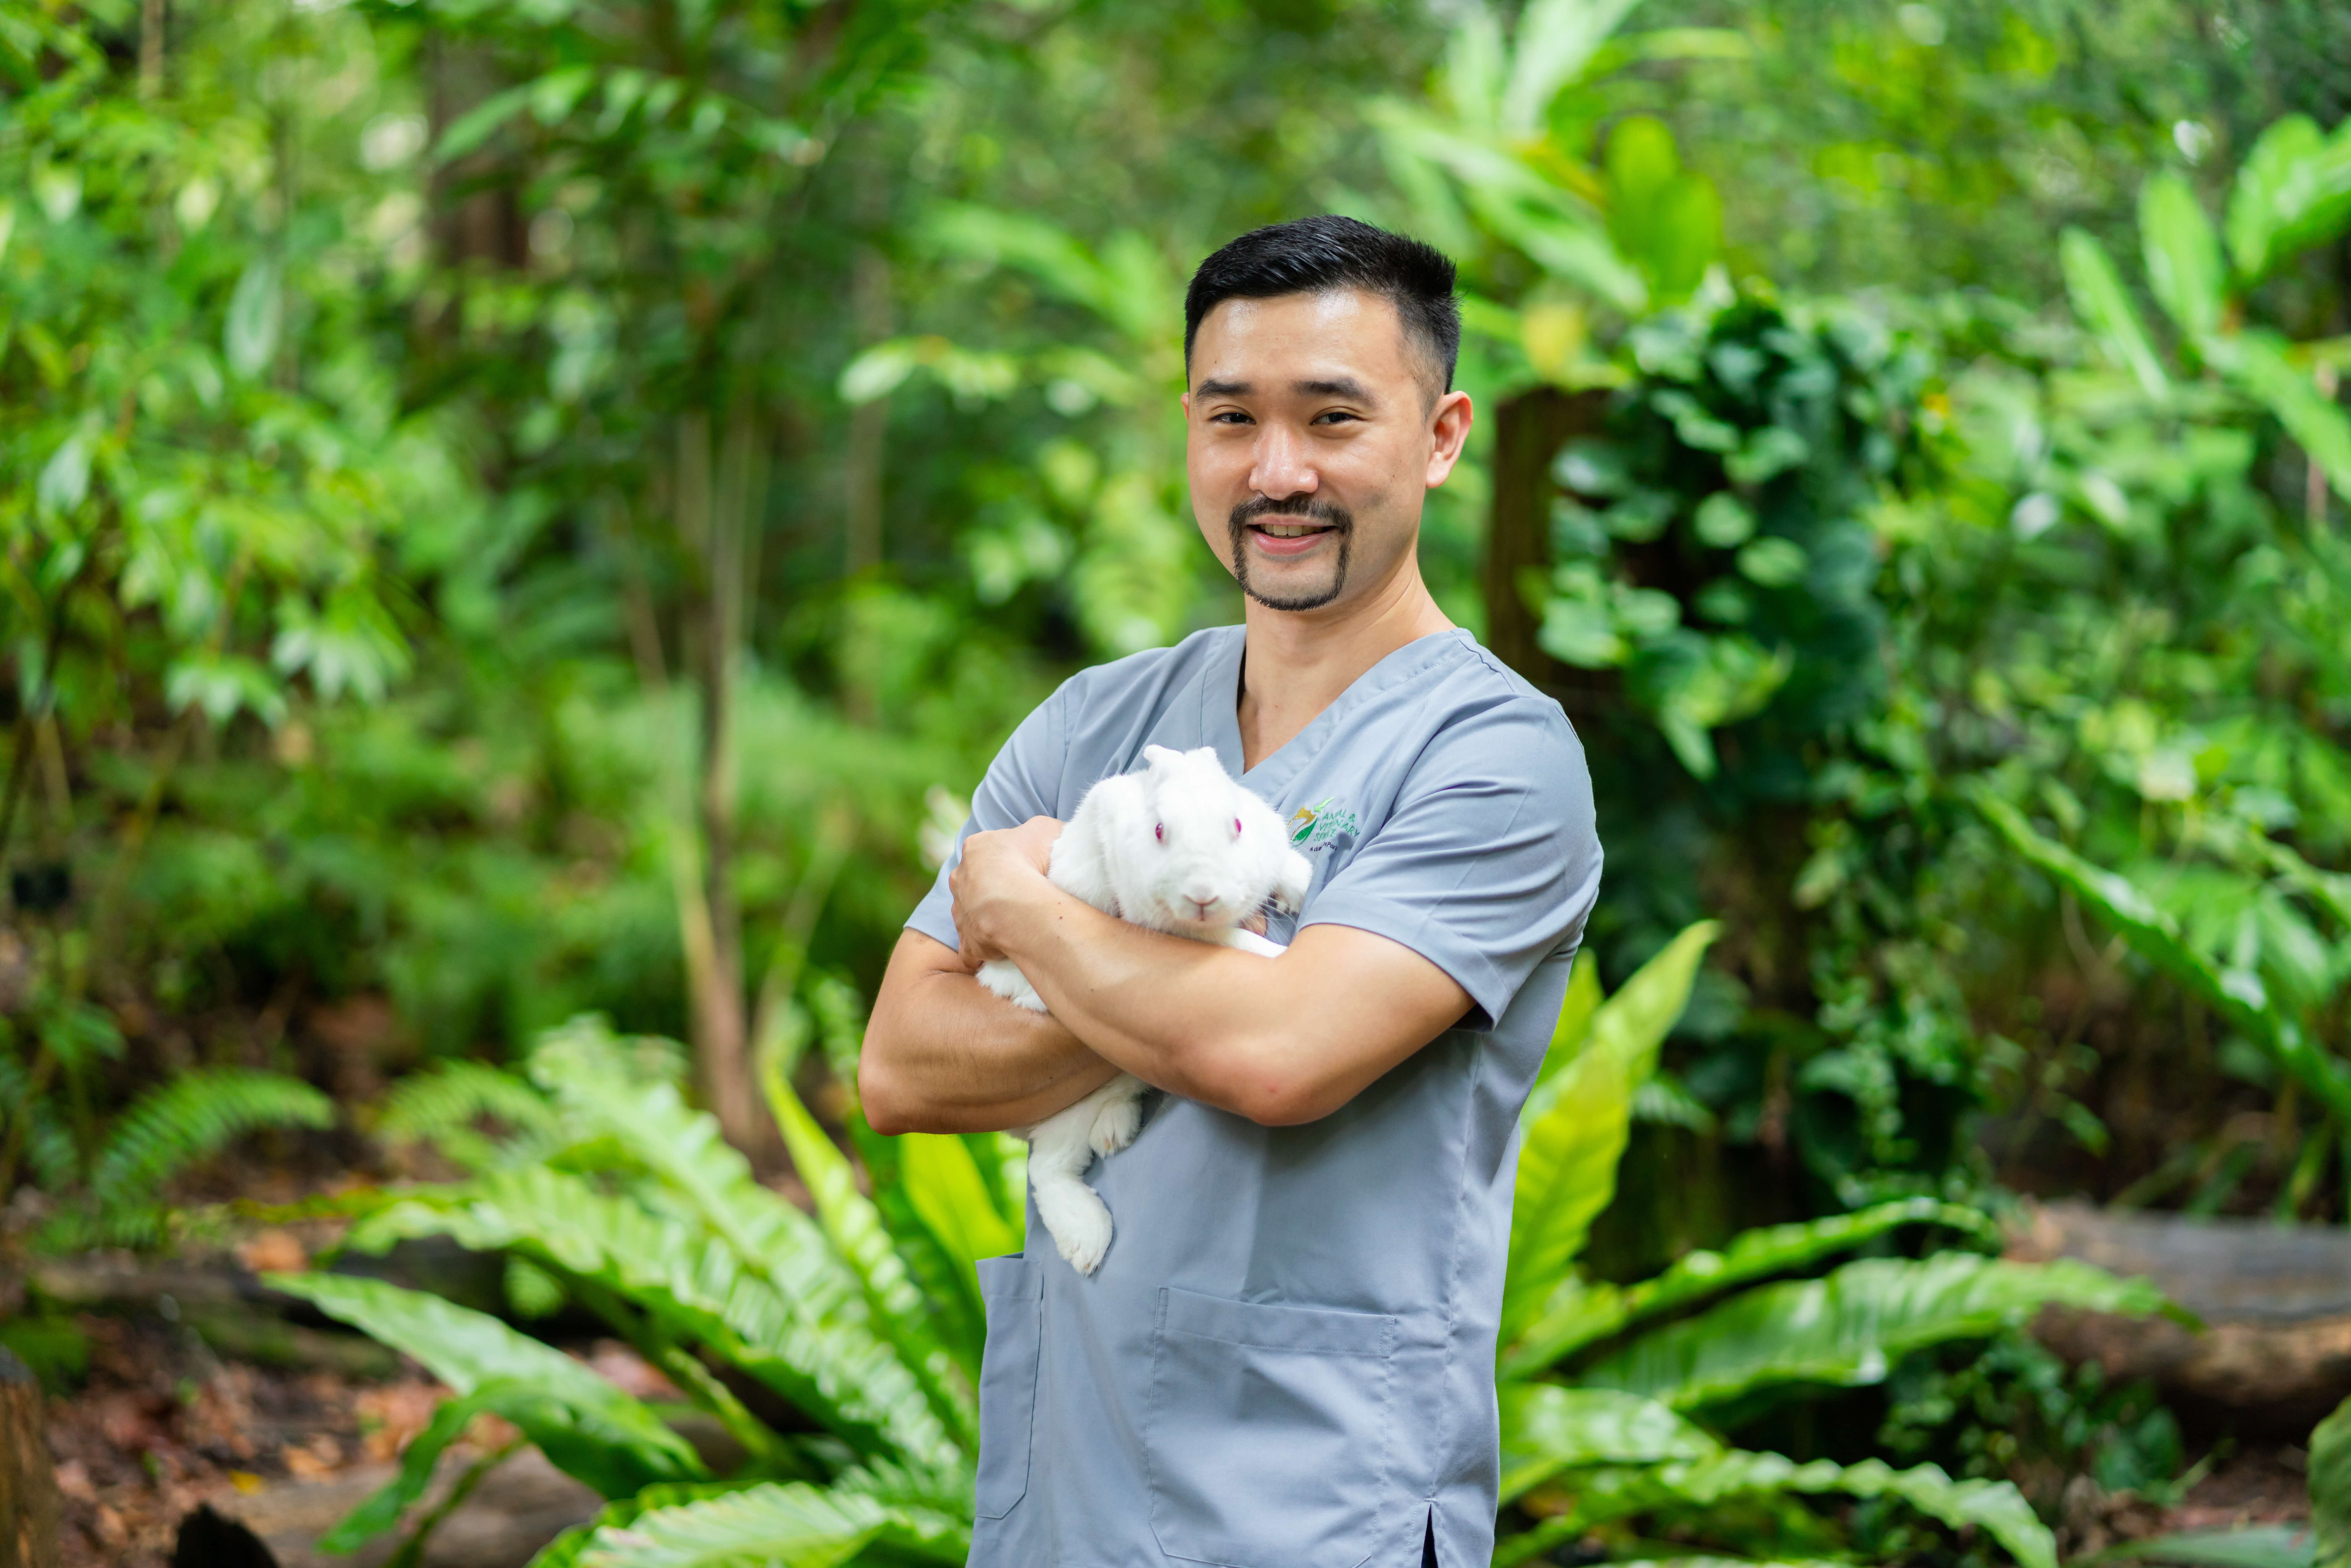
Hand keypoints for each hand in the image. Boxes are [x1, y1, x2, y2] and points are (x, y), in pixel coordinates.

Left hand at [948, 816, 1063, 970]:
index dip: (1009, 861)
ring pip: (972, 913)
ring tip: (1016, 924)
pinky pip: (974, 948)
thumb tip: (1047, 841)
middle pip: (976, 882)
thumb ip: (1043, 832)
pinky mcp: (967, 941)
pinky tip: (1004, 951)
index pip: (989, 851)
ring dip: (989, 918)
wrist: (1016, 903)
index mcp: (976, 848)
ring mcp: (961, 911)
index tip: (1028, 870)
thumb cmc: (1032, 862)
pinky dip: (986, 950)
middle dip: (994, 890)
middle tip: (1020, 898)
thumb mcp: (1046, 829)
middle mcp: (961, 878)